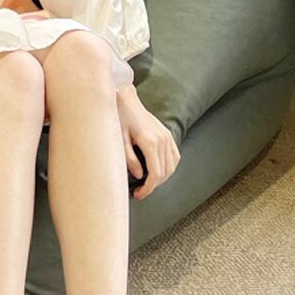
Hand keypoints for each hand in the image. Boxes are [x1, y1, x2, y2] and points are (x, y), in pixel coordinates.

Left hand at [116, 84, 180, 199]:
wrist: (125, 100)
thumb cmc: (119, 118)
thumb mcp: (119, 139)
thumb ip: (129, 159)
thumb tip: (139, 176)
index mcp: (150, 141)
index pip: (155, 173)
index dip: (148, 188)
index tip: (138, 194)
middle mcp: (162, 139)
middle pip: (165, 172)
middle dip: (153, 185)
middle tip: (140, 191)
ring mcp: (167, 136)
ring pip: (172, 166)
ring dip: (162, 178)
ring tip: (147, 183)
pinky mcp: (167, 134)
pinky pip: (174, 156)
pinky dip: (169, 167)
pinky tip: (158, 170)